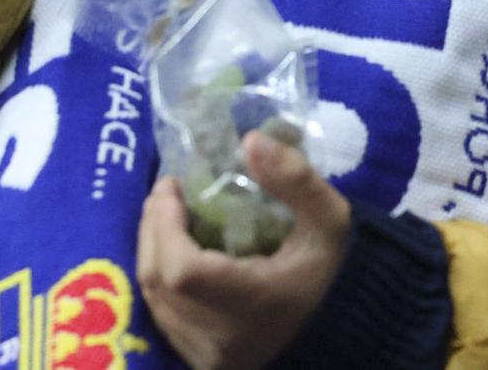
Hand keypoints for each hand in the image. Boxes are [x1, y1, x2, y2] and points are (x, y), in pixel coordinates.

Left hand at [136, 132, 351, 369]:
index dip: (166, 226)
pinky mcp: (195, 360)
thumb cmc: (329, 271)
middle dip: (154, 226)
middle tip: (167, 192)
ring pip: (153, 297)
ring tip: (166, 213)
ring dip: (152, 247)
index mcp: (254, 302)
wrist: (335, 333)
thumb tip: (250, 140)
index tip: (174, 188)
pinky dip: (159, 273)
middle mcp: (221, 338)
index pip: (184, 272)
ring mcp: (203, 354)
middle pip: (159, 279)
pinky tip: (173, 249)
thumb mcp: (328, 221)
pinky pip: (159, 312)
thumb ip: (296, 179)